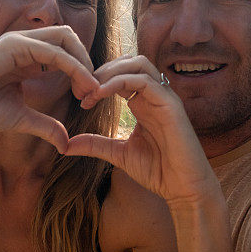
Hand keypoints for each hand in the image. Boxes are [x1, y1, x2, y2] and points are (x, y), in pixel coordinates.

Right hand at [0, 26, 99, 151]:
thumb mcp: (20, 119)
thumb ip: (45, 126)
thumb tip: (66, 142)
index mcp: (26, 57)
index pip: (65, 51)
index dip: (82, 71)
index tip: (89, 97)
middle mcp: (24, 44)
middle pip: (69, 38)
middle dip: (87, 61)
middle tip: (93, 91)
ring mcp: (18, 42)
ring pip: (65, 38)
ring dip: (83, 63)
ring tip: (89, 89)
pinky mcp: (12, 47)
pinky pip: (52, 52)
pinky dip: (72, 66)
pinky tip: (79, 86)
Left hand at [66, 55, 218, 204]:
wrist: (184, 189)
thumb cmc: (158, 172)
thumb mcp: (118, 154)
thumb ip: (95, 145)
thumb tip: (66, 144)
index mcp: (144, 103)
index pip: (121, 74)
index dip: (98, 80)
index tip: (79, 97)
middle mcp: (155, 95)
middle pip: (129, 62)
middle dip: (102, 70)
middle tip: (81, 88)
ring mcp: (165, 98)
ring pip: (139, 64)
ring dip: (111, 71)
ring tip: (91, 88)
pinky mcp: (172, 105)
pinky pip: (145, 81)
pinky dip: (120, 81)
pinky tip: (101, 94)